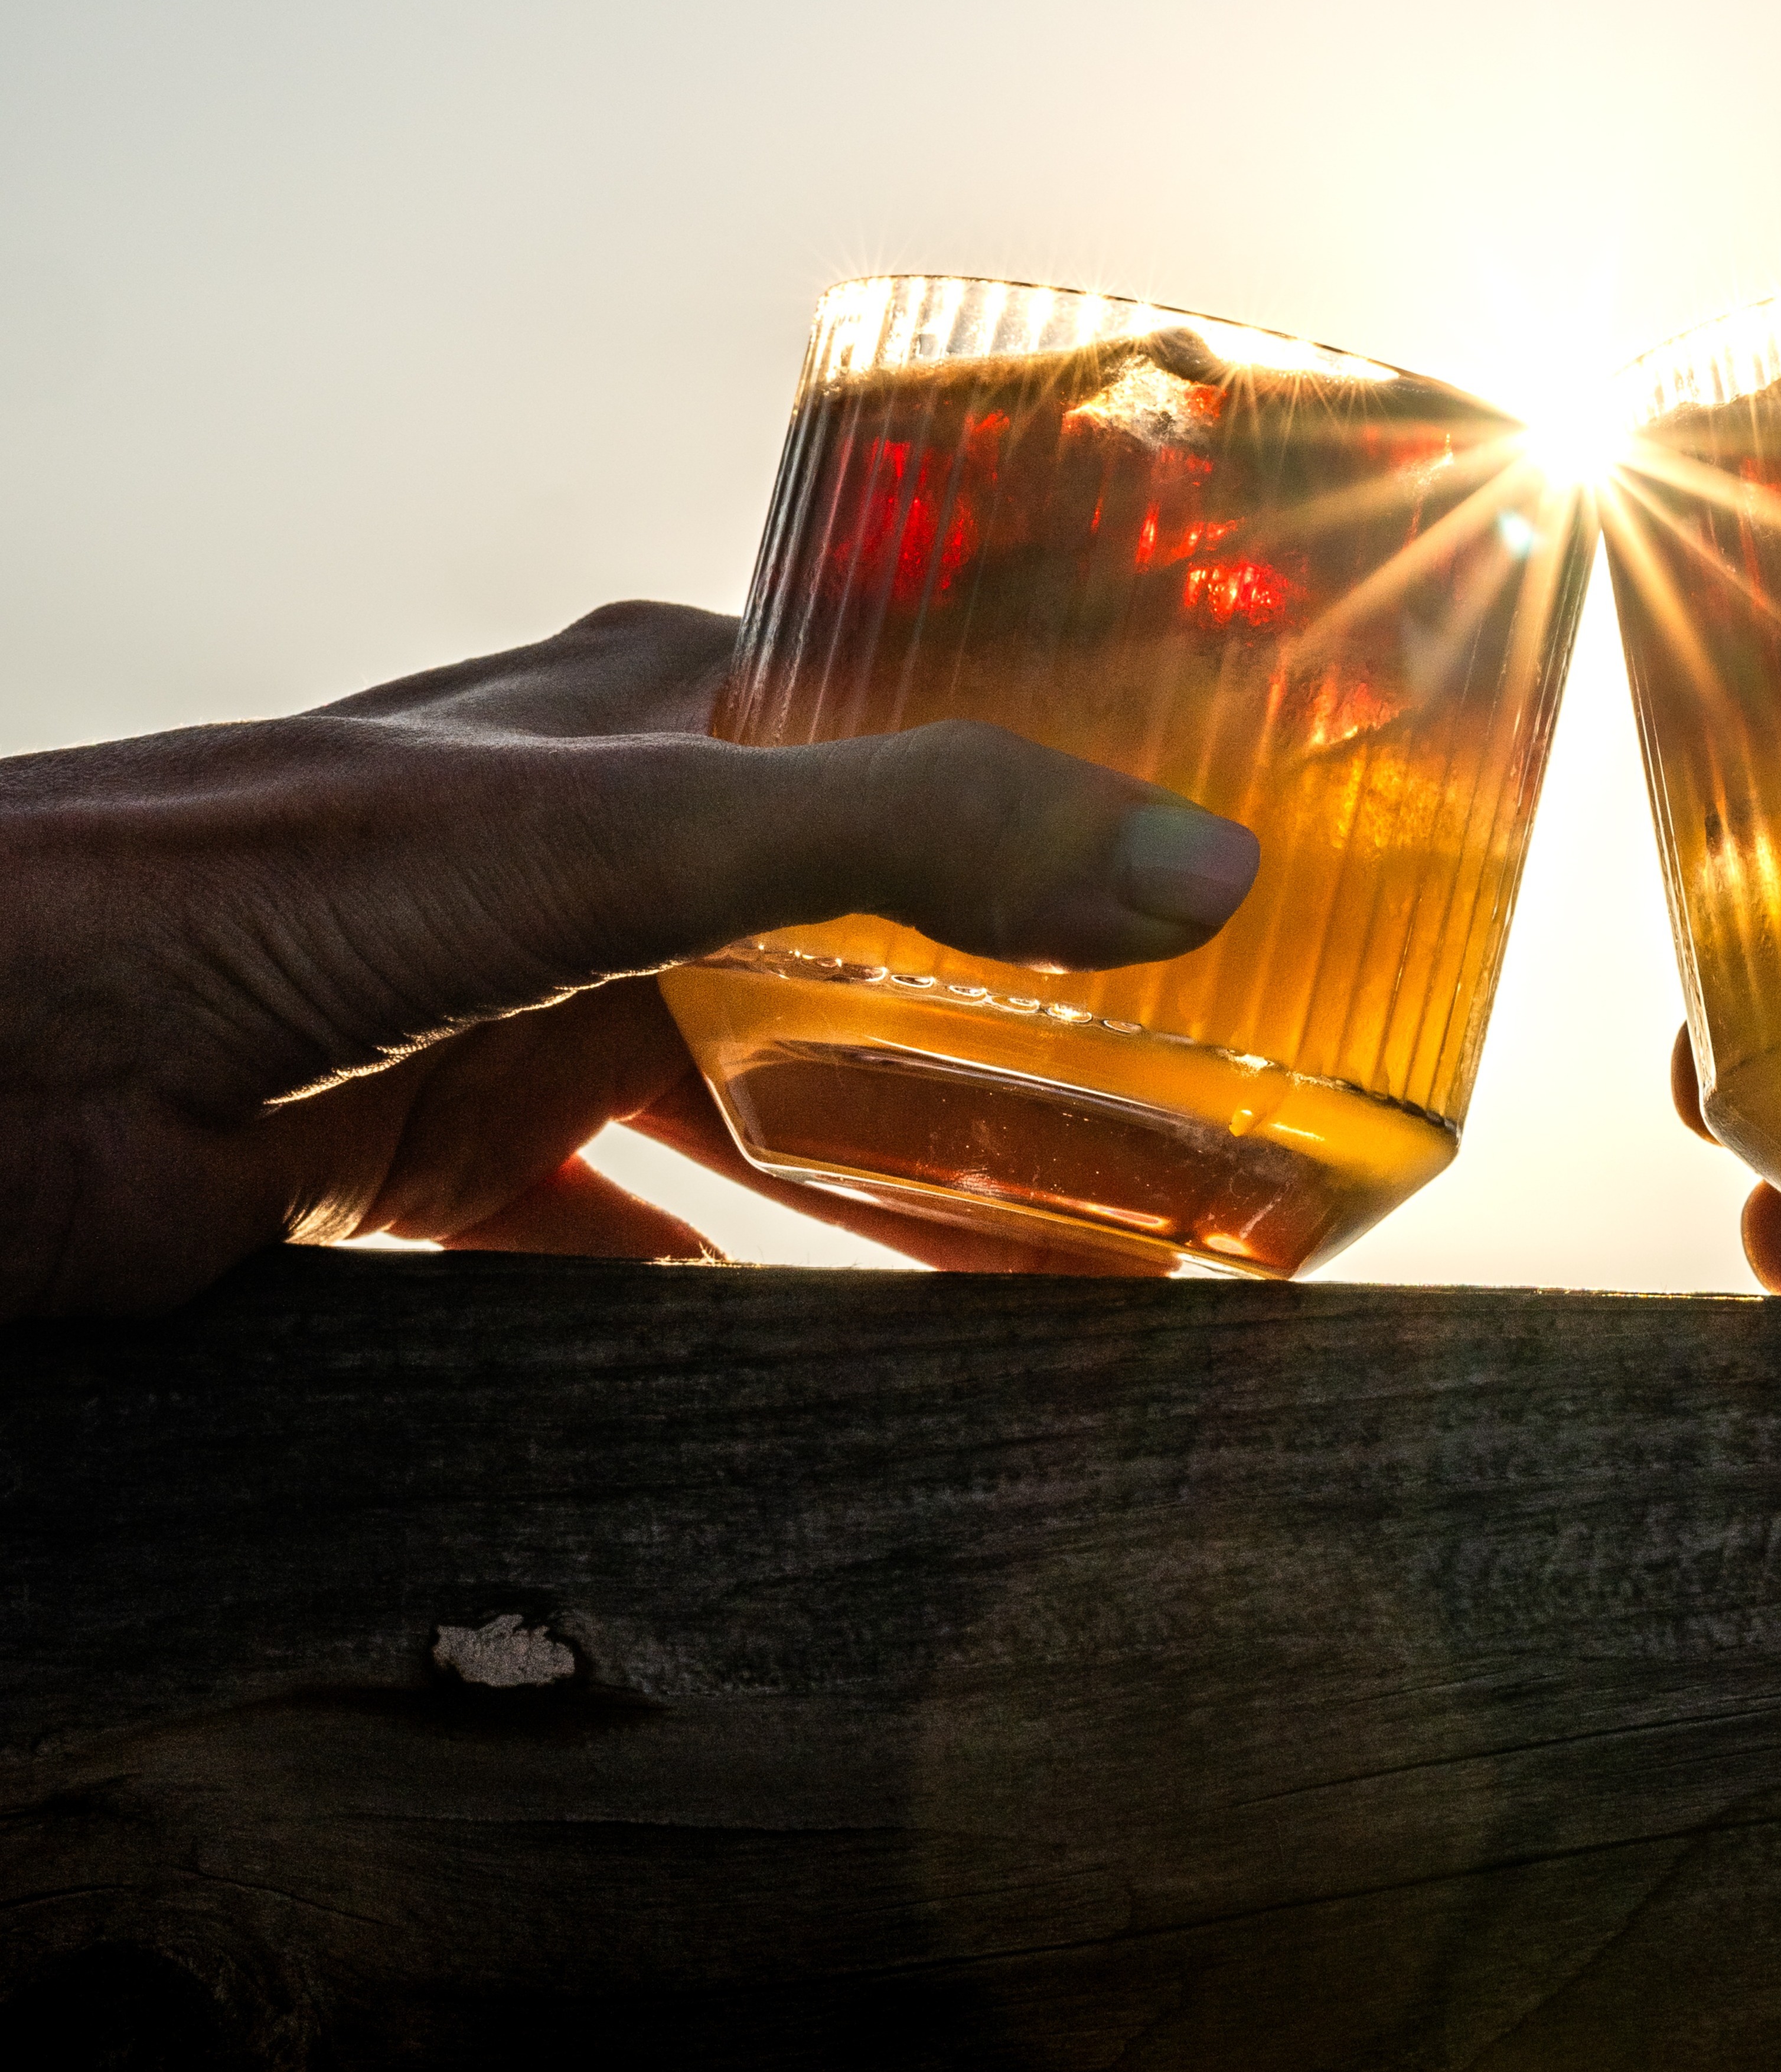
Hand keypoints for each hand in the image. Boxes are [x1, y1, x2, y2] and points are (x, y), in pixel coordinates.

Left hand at [1, 603, 1260, 1318]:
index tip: (1215, 893)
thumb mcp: (638, 833)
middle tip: (1185, 1121)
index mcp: (649, 715)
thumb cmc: (274, 888)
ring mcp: (521, 1003)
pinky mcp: (441, 1159)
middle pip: (853, 943)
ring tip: (1072, 1255)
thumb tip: (1191, 867)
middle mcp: (594, 847)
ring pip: (758, 1099)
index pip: (904, 725)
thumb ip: (912, 839)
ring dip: (895, 1176)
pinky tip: (851, 1356)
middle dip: (1006, 1029)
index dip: (1054, 799)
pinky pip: (634, 1243)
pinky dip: (739, 1295)